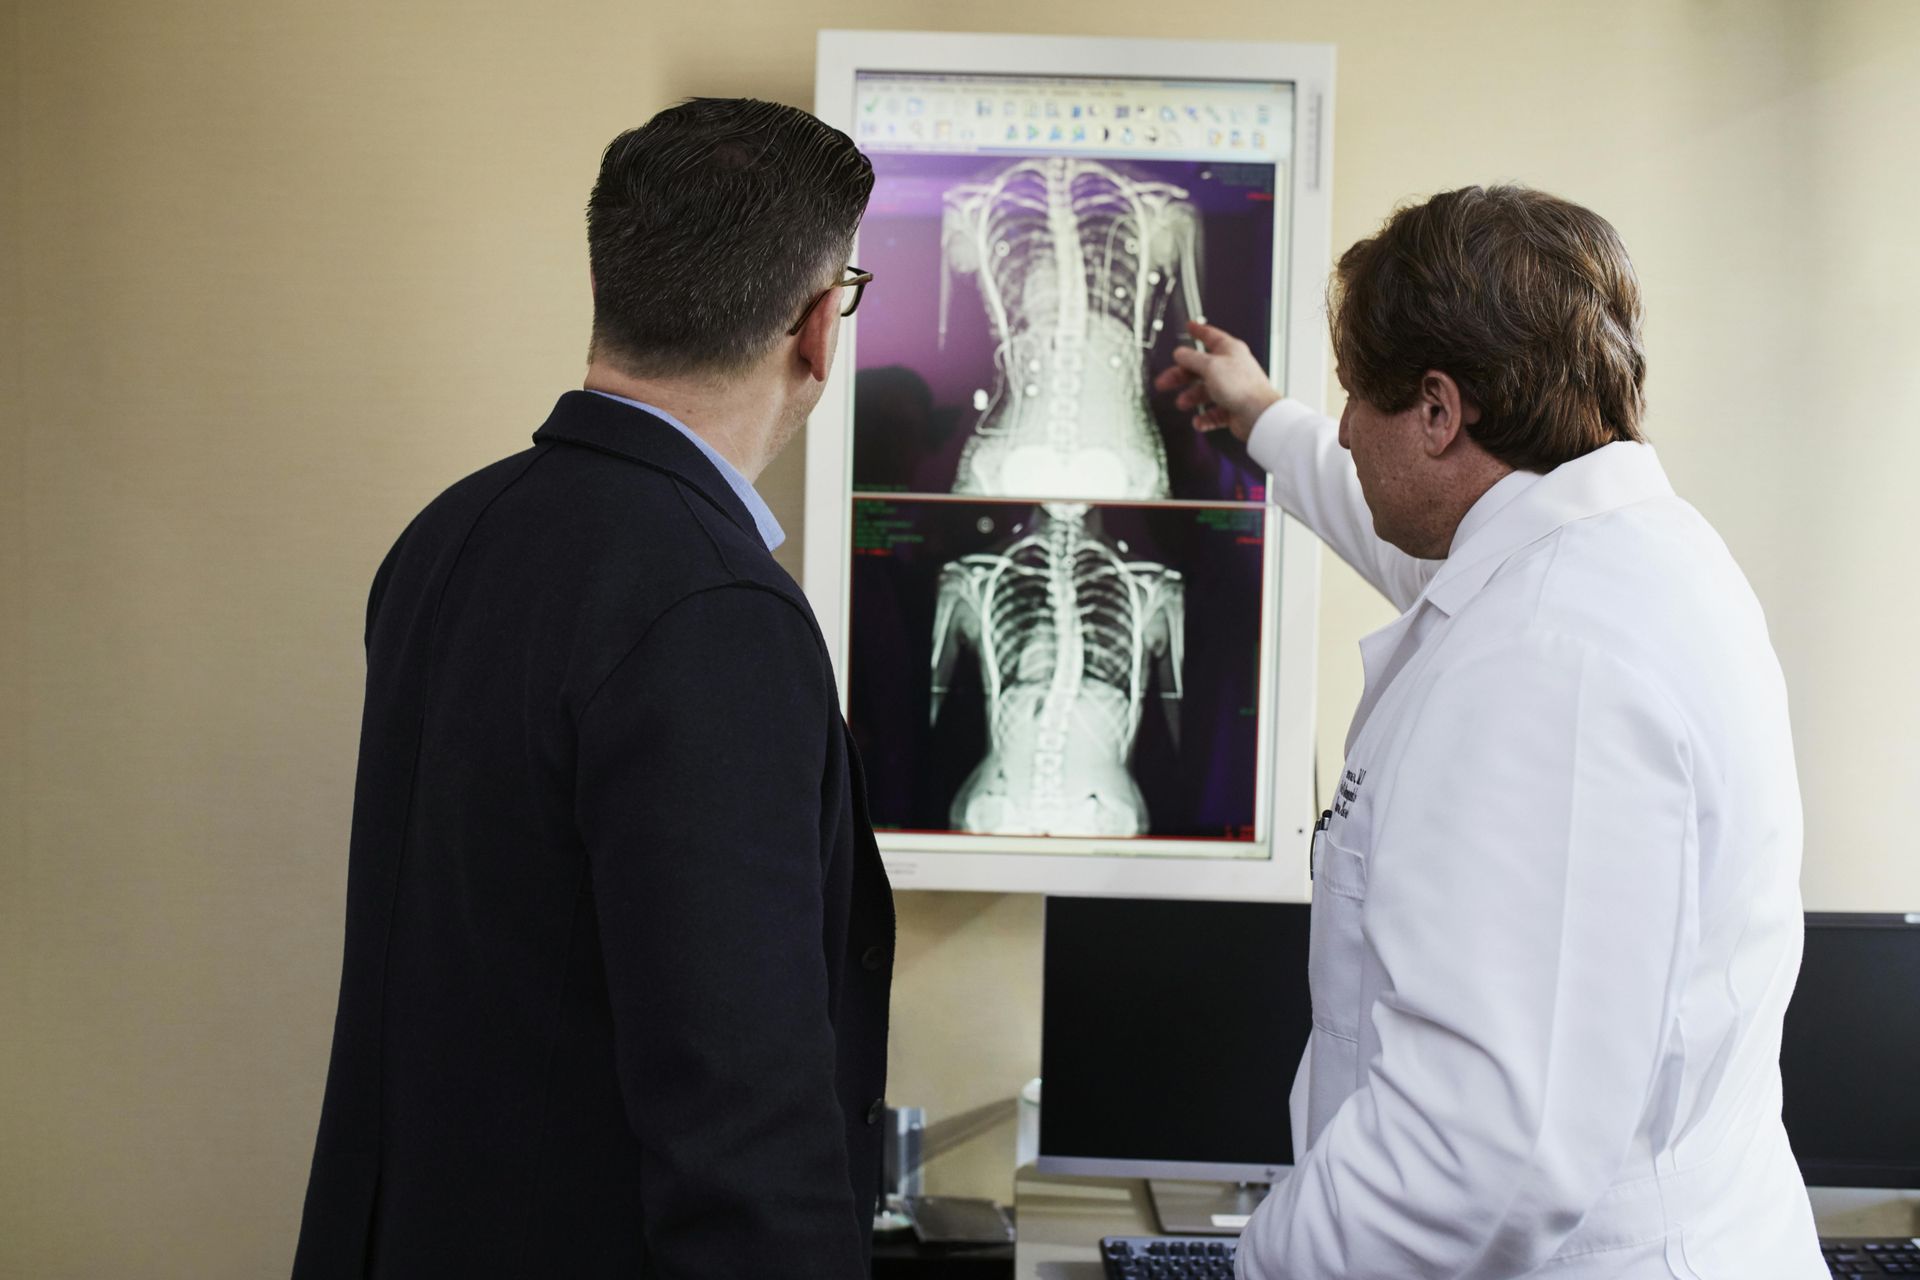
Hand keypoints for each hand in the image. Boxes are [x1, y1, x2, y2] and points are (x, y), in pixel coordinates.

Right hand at [1153, 321, 1282, 442]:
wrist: (1258, 414)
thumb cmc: (1241, 387)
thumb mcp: (1210, 366)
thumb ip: (1191, 358)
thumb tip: (1180, 353)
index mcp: (1229, 351)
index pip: (1211, 336)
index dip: (1198, 331)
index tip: (1189, 326)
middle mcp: (1231, 368)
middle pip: (1200, 368)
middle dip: (1180, 376)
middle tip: (1164, 382)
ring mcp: (1232, 388)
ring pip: (1205, 392)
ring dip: (1191, 398)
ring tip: (1182, 403)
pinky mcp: (1233, 408)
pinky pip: (1214, 412)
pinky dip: (1205, 417)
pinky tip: (1199, 421)